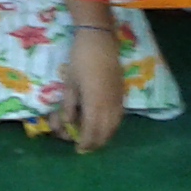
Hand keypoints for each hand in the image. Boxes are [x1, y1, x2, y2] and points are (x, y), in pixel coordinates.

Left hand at [53, 23, 124, 152]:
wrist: (100, 41)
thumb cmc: (81, 59)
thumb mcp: (70, 83)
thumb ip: (69, 105)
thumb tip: (68, 123)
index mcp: (95, 104)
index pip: (91, 131)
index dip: (84, 142)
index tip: (78, 149)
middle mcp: (110, 106)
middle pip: (104, 133)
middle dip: (94, 143)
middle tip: (84, 148)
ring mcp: (118, 100)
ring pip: (114, 127)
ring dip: (104, 136)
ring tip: (93, 139)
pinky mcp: (122, 94)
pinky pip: (119, 118)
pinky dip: (111, 126)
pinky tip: (104, 125)